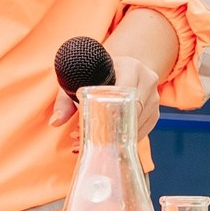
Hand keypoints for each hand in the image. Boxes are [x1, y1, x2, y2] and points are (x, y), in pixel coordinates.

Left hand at [47, 9, 176, 145]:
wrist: (123, 68)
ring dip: (114, 137)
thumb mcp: (81, 78)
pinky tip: (107, 143)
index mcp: (132, 67)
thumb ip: (65, 100)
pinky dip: (123, 140)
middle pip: (131, 112)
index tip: (87, 122)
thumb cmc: (101, 72)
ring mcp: (155, 99)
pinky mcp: (155, 114)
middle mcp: (148, 81)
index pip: (124, 92)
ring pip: (136, 125)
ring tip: (90, 141)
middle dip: (108, 128)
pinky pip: (140, 132)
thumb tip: (55, 122)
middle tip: (84, 137)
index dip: (107, 109)